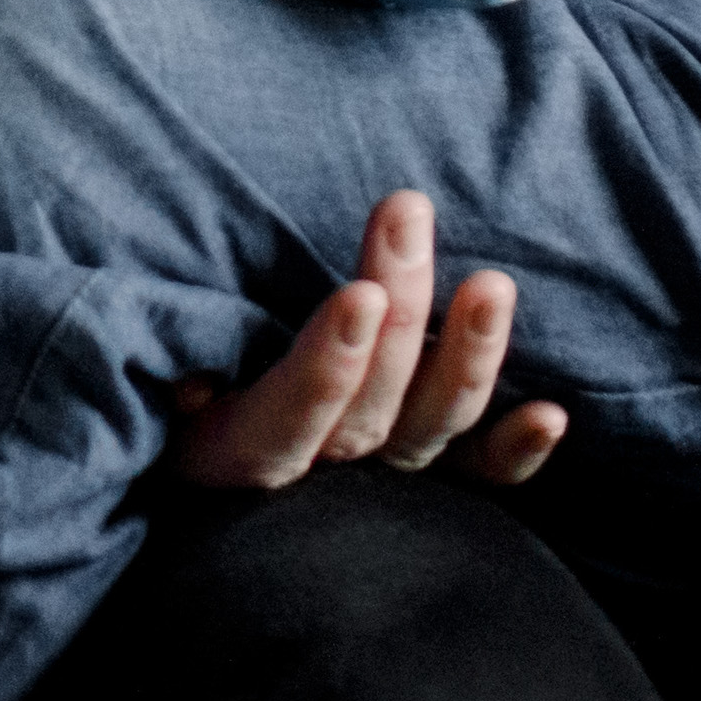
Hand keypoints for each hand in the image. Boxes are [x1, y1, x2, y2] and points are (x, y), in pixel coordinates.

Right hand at [159, 190, 567, 490]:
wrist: (211, 470)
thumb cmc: (167, 388)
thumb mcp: (146, 380)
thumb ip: (170, 367)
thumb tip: (183, 378)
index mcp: (233, 457)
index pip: (285, 425)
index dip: (327, 368)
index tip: (359, 295)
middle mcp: (315, 481)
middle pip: (369, 410)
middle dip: (399, 309)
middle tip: (407, 212)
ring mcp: (378, 487)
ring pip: (432, 431)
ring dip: (469, 360)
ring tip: (494, 283)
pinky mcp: (426, 485)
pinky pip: (476, 480)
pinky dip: (513, 452)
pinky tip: (553, 414)